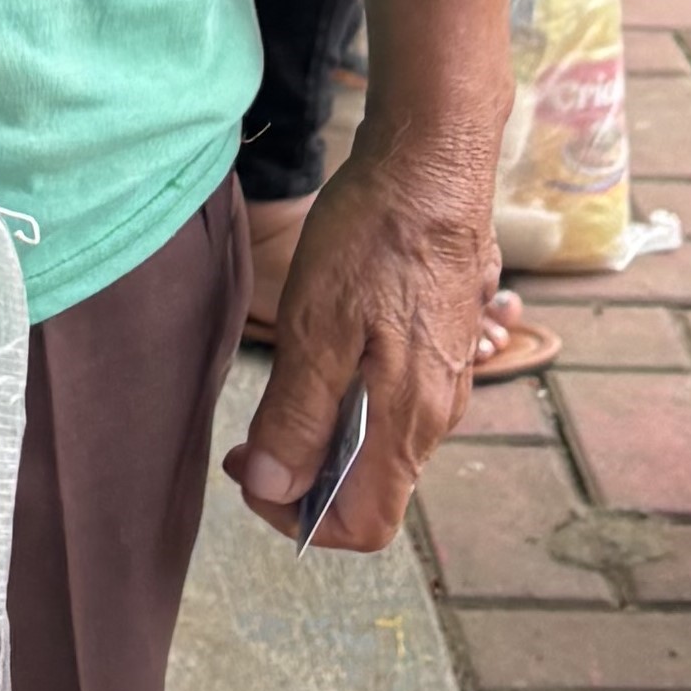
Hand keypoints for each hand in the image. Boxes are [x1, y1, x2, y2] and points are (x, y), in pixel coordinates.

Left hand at [226, 134, 497, 549]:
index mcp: (410, 421)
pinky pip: (389, 406)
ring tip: (275, 395)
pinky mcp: (439, 347)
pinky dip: (345, 405)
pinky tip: (316, 361)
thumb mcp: (317, 328)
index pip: (367, 525)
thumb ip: (297, 417)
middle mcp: (437, 413)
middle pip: (369, 489)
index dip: (301, 521)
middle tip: (247, 439)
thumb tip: (275, 490)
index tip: (253, 478)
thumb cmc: (375, 238)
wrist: (433, 165)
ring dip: (320, 439)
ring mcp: (443, 380)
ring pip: (377, 447)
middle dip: (302, 478)